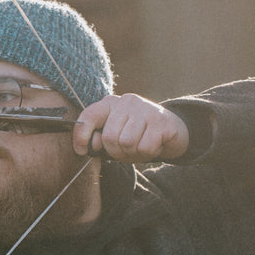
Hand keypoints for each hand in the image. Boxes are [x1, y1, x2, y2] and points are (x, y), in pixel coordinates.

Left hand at [72, 94, 189, 162]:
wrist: (173, 131)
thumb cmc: (139, 135)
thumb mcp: (117, 135)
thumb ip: (100, 139)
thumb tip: (91, 145)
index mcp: (111, 103)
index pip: (89, 116)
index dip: (81, 136)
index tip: (82, 150)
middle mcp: (127, 101)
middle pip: (109, 137)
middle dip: (116, 152)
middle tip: (128, 150)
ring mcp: (145, 109)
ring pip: (126, 143)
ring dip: (133, 153)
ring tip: (141, 146)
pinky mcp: (161, 121)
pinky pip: (145, 147)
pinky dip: (149, 153)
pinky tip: (154, 145)